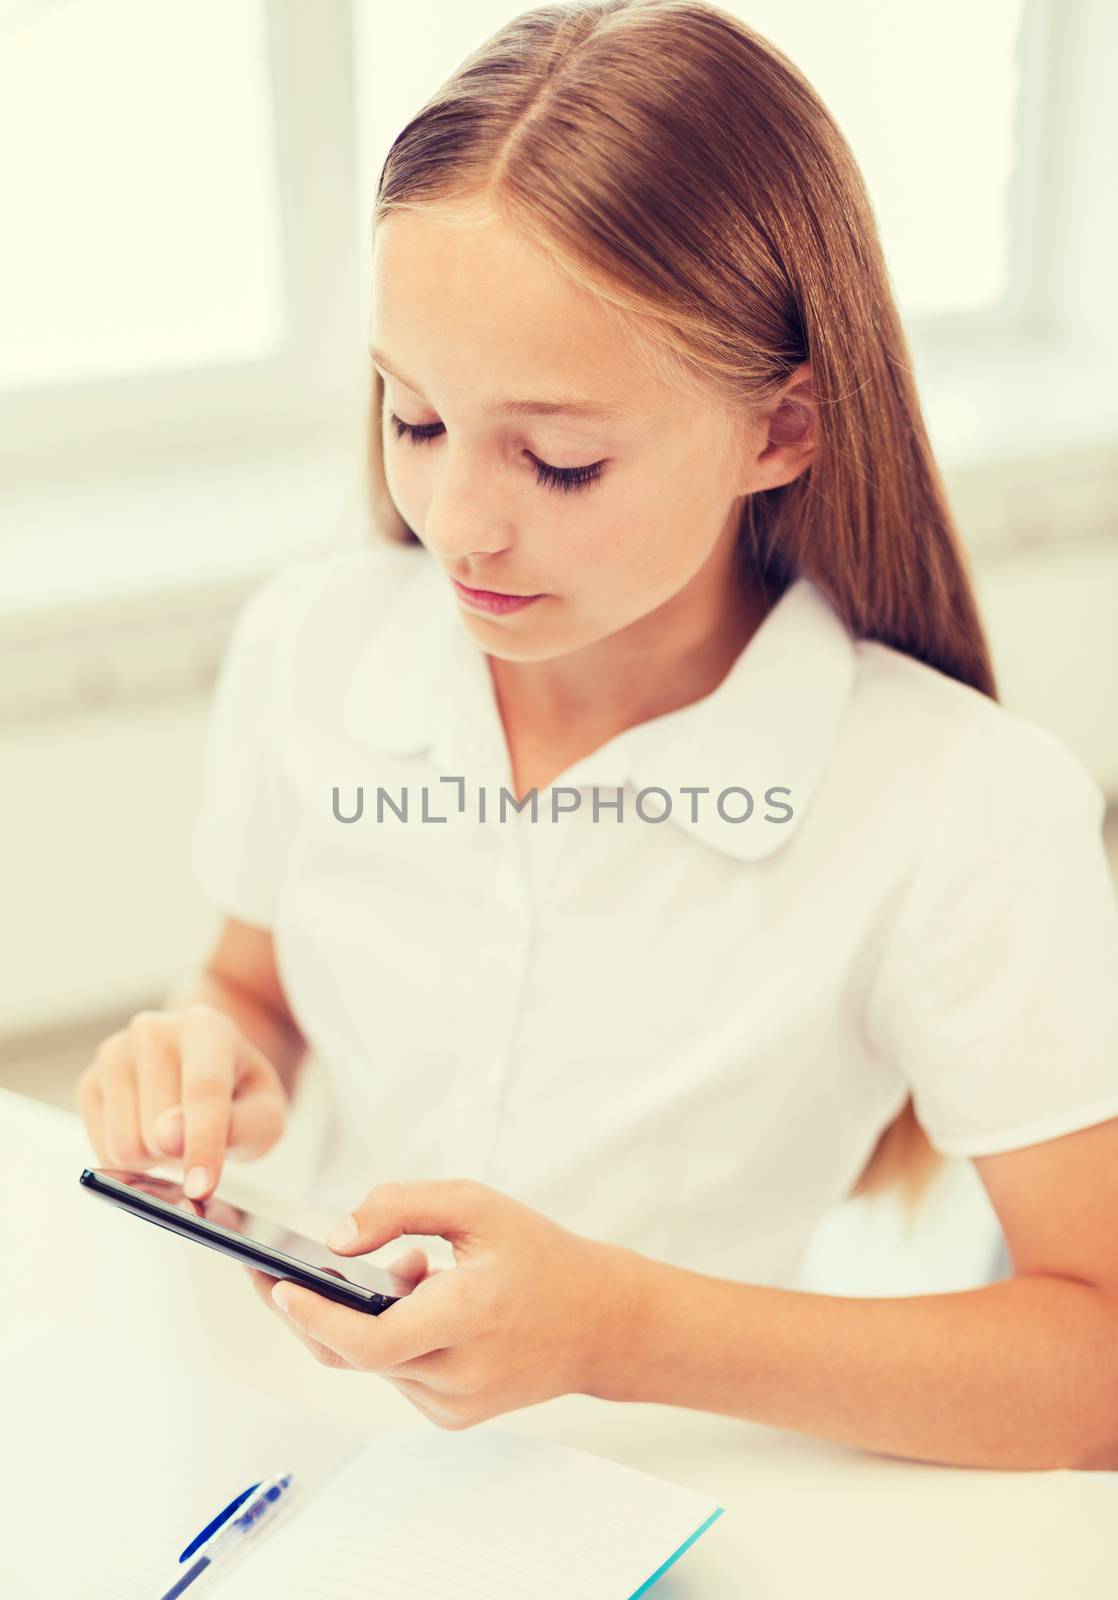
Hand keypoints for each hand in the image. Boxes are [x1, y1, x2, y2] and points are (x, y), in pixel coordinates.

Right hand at [76, 1005, 287, 1199]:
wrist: (208, 1068)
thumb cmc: (240, 1093)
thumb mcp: (265, 1113)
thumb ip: (238, 1126)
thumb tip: (169, 1138)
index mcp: (205, 1027)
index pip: (204, 1092)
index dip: (203, 1145)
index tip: (201, 1188)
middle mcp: (153, 1030)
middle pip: (158, 1131)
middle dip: (181, 1154)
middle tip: (198, 1137)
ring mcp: (115, 1053)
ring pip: (125, 1145)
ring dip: (154, 1159)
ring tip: (174, 1134)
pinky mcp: (89, 1081)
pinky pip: (103, 1151)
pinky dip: (131, 1159)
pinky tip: (148, 1133)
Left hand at [246, 1179, 640, 1428]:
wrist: (602, 1323)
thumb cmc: (540, 1256)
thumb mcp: (478, 1206)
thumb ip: (401, 1207)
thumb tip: (336, 1239)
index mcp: (469, 1318)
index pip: (372, 1341)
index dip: (316, 1318)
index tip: (276, 1285)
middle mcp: (458, 1374)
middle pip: (354, 1354)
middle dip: (309, 1312)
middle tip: (269, 1272)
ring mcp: (453, 1405)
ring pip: (373, 1363)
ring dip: (364, 1316)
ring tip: (411, 1265)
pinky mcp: (451, 1417)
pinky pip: (396, 1374)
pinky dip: (390, 1335)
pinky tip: (424, 1297)